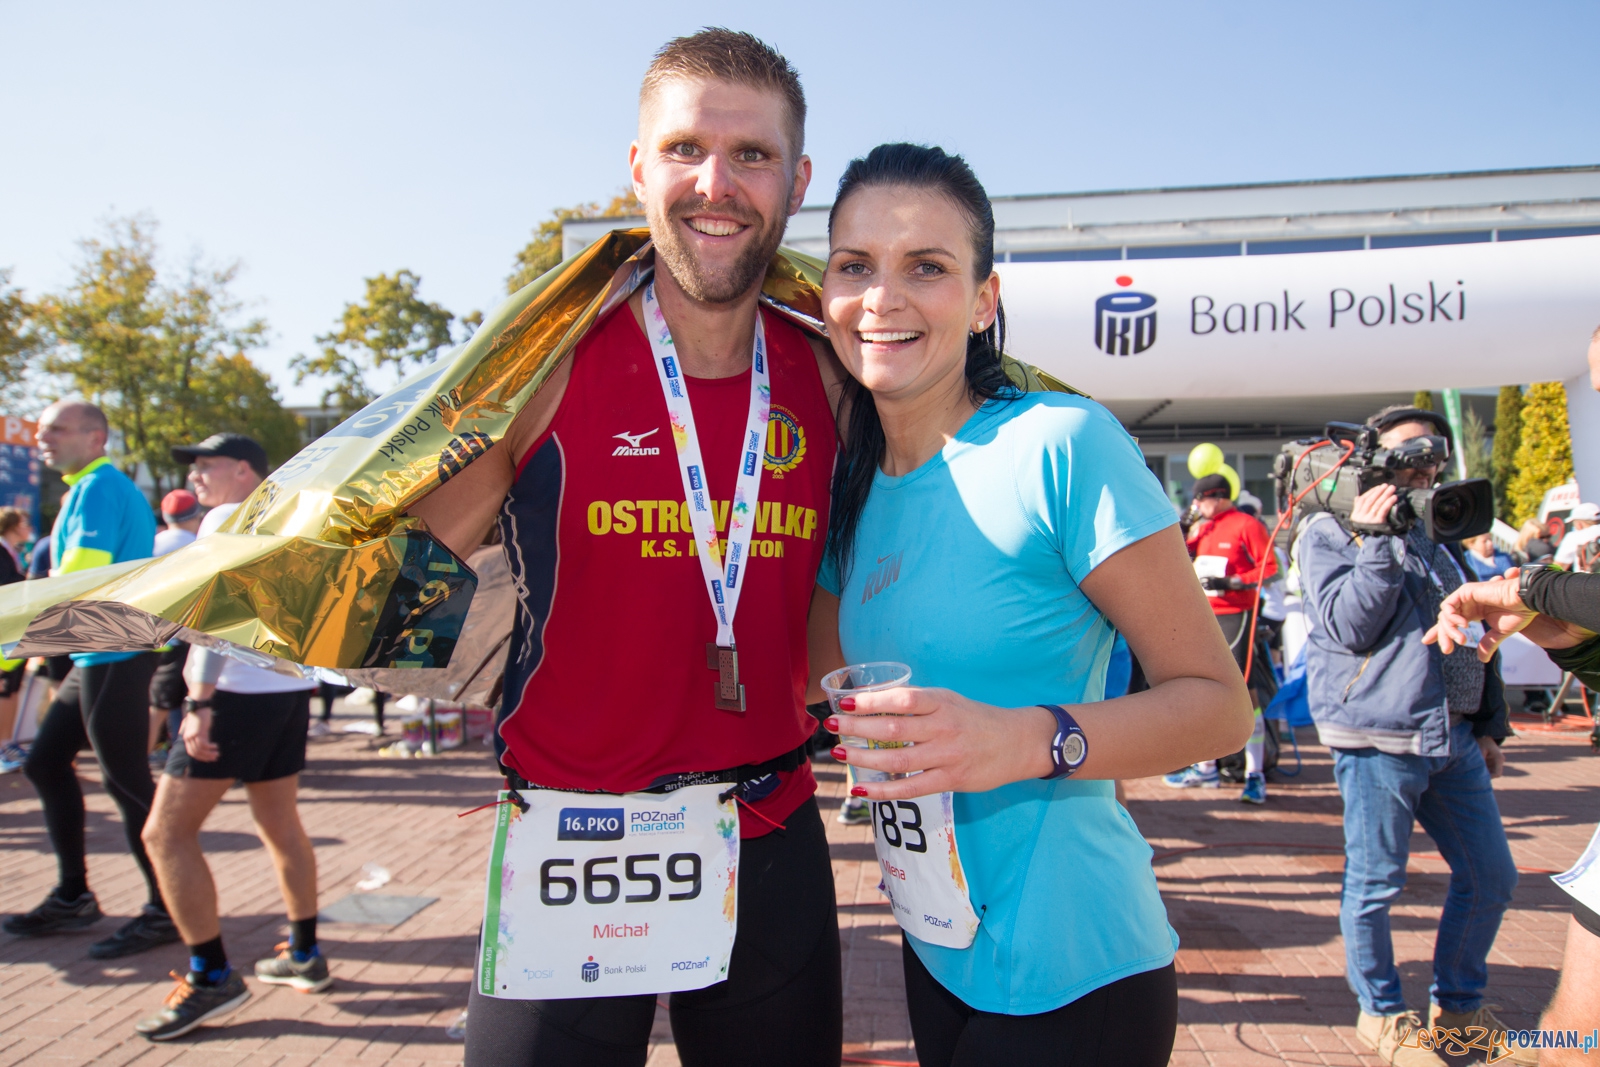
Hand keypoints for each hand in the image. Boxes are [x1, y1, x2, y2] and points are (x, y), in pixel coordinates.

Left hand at [181, 706, 218, 761]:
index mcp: (186, 737)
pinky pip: (203, 744)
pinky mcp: (197, 733)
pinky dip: (210, 747)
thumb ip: (202, 736)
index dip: (200, 757)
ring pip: (200, 750)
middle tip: (215, 758)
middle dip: (205, 757)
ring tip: (217, 753)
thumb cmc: (201, 715)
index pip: (192, 752)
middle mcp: (187, 738)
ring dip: (209, 753)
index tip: (208, 758)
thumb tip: (207, 743)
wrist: (199, 706)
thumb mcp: (200, 728)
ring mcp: (192, 736)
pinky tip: (216, 746)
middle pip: (195, 753)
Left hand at [827, 686, 1055, 800]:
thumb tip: (875, 699)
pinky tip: (862, 788)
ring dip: (865, 757)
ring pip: (898, 759)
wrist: (1018, 743)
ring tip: (841, 753)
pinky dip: (884, 790)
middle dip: (858, 727)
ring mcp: (947, 756)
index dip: (872, 700)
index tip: (846, 701)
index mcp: (942, 702)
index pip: (903, 699)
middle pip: (894, 728)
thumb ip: (918, 702)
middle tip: (832, 725)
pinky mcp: (951, 780)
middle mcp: (944, 727)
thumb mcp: (950, 700)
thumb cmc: (976, 719)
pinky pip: (911, 788)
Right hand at [1349, 483, 1397, 527]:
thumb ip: (1358, 507)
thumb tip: (1357, 497)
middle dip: (1379, 491)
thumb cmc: (1368, 527)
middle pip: (1371, 500)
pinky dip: (1389, 502)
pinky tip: (1394, 497)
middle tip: (1386, 485)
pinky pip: (1383, 510)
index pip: (1362, 499)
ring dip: (1385, 495)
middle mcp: (1361, 516)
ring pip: (1377, 504)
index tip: (1378, 487)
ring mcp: (1369, 519)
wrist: (1373, 541)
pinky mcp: (1378, 522)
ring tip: (1392, 489)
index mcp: (1355, 514)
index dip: (1371, 492)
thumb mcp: (1360, 518)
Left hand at [1423, 569, 1594, 660]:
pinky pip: (1449, 605)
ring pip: (1445, 614)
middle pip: (1445, 620)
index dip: (1439, 632)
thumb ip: (1488, 644)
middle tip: (1447, 650)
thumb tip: (1482, 659)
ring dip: (1450, 629)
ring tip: (1462, 640)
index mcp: (1473, 612)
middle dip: (1443, 635)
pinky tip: (1463, 626)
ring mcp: (1466, 597)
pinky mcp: (1466, 591)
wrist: (1526, 601)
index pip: (1450, 622)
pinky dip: (1452, 617)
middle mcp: (1467, 604)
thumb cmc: (1517, 613)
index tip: (1430, 643)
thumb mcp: (1499, 632)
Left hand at [1478, 736, 1503, 778]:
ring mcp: (1496, 761)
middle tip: (1474, 776)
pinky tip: (1474, 768)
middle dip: (1485, 775)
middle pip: (1494, 774)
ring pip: (1490, 772)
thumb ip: (1480, 760)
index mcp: (1499, 758)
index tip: (1479, 777)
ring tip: (1473, 771)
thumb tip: (1476, 771)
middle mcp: (1499, 761)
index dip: (1489, 778)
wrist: (1483, 734)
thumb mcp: (1480, 749)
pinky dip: (1482, 770)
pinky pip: (1488, 769)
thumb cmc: (1481, 740)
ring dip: (1483, 773)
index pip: (1497, 774)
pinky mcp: (1491, 761)